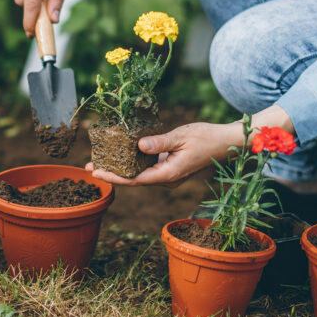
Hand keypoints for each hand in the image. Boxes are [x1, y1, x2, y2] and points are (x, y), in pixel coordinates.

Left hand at [86, 105, 294, 187]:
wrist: (226, 143)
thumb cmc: (206, 138)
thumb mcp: (181, 136)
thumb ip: (159, 142)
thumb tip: (138, 145)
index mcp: (168, 174)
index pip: (134, 180)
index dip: (113, 177)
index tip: (96, 173)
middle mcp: (166, 178)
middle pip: (133, 179)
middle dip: (111, 173)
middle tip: (89, 165)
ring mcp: (168, 174)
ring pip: (139, 173)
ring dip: (120, 167)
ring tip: (100, 159)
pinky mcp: (169, 167)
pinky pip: (147, 167)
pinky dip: (132, 161)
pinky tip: (121, 153)